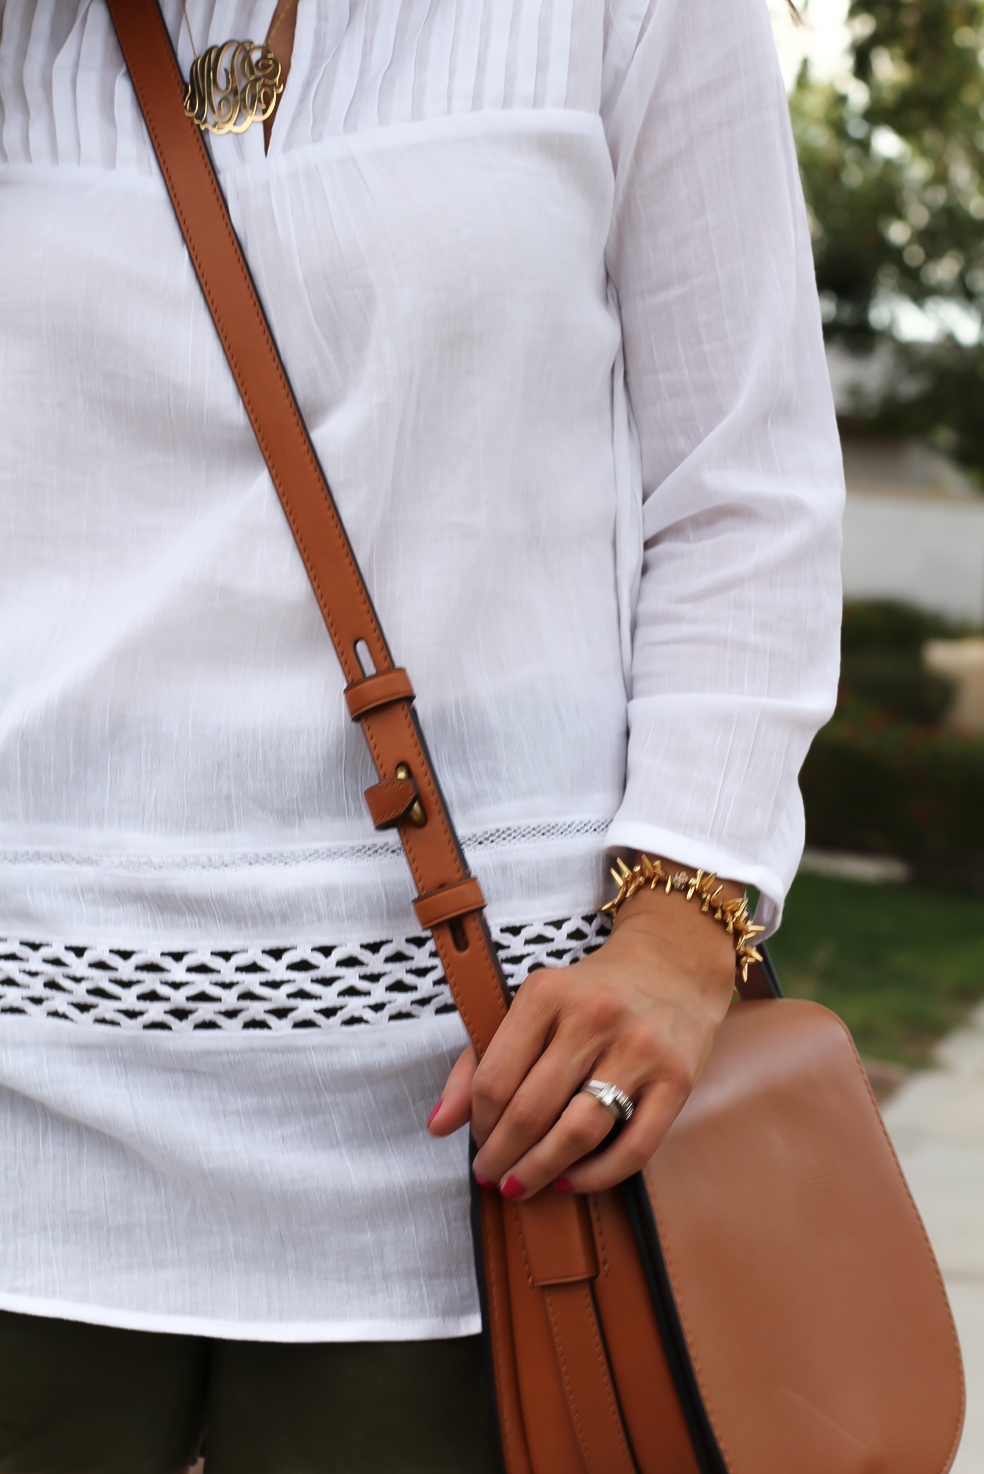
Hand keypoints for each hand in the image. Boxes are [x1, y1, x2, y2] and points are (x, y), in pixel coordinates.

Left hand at [426, 864, 741, 1197]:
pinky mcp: (676, 1079)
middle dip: (501, 1156)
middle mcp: (594, 1017)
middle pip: (531, 1111)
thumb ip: (478, 1062)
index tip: (476, 1140)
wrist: (672, 965)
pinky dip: (596, 1176)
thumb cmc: (589, 994)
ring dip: (540, 1171)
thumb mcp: (530, 1008)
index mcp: (547, 993)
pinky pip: (634, 1148)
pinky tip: (570, 1180)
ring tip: (520, 1185)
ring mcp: (639, 1049)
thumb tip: (438, 1126)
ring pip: (578, 1133)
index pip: (494, 1078)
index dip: (478, 1123)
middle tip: (490, 1177)